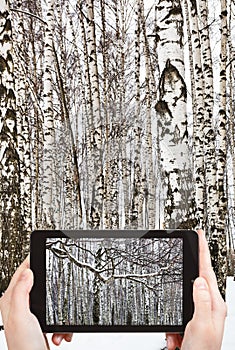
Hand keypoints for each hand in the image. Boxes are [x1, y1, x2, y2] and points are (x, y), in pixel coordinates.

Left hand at [0, 257, 72, 349]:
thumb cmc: (25, 347)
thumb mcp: (22, 316)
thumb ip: (21, 292)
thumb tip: (27, 271)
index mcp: (11, 301)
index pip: (20, 273)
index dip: (31, 261)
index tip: (41, 251)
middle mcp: (19, 306)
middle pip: (36, 283)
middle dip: (51, 287)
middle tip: (58, 285)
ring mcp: (30, 314)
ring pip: (48, 298)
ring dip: (58, 309)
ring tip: (59, 323)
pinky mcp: (40, 322)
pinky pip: (55, 313)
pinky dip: (61, 322)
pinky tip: (60, 332)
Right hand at [166, 230, 226, 349]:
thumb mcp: (200, 325)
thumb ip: (201, 300)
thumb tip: (198, 279)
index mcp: (215, 305)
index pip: (207, 271)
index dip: (203, 251)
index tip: (200, 235)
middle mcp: (210, 307)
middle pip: (194, 284)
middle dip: (182, 285)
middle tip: (181, 278)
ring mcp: (200, 315)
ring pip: (181, 301)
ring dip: (175, 319)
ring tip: (178, 337)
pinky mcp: (191, 322)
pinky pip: (176, 316)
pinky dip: (172, 329)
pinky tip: (177, 340)